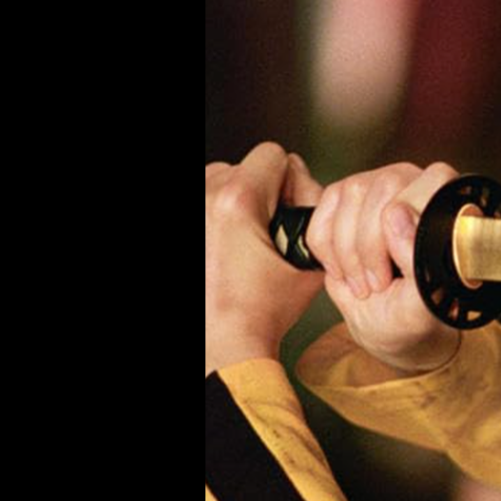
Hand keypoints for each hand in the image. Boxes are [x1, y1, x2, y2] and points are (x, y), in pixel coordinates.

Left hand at [205, 142, 324, 374]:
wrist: (222, 345)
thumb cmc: (265, 310)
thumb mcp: (310, 262)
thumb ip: (316, 216)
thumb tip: (307, 191)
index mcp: (238, 199)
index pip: (273, 155)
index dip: (291, 182)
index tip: (289, 215)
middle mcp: (204, 197)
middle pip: (241, 167)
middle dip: (259, 193)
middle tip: (266, 232)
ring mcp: (190, 213)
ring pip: (215, 182)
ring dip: (231, 203)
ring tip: (240, 242)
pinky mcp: (183, 228)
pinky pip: (205, 205)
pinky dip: (213, 220)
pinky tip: (221, 250)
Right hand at [307, 161, 461, 373]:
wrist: (385, 323)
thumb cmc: (413, 311)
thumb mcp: (422, 301)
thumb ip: (417, 259)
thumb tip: (396, 215)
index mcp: (450, 204)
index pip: (433, 180)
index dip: (410, 221)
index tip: (399, 267)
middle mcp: (416, 184)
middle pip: (385, 187)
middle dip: (372, 244)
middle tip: (378, 284)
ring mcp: (375, 185)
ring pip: (351, 195)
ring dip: (348, 252)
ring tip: (363, 285)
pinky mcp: (341, 198)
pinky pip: (323, 214)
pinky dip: (327, 251)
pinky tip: (344, 272)